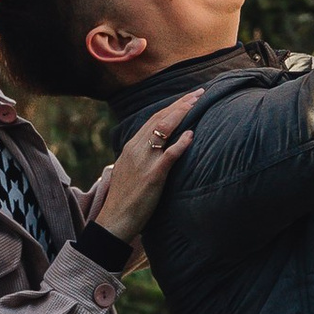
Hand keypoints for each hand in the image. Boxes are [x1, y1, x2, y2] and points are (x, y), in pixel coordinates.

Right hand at [93, 93, 196, 243]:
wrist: (114, 220)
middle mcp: (136, 149)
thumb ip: (143, 157)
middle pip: (160, 119)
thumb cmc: (125, 199)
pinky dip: (180, 143)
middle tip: (199, 93)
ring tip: (197, 103)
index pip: (154, 119)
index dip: (172, 106)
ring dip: (181, 114)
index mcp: (131, 147)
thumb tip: (159, 148)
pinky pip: (168, 155)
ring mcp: (144, 161)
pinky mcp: (153, 176)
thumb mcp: (131, 171)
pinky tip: (191, 134)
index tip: (188, 97)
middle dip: (181, 103)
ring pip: (163, 130)